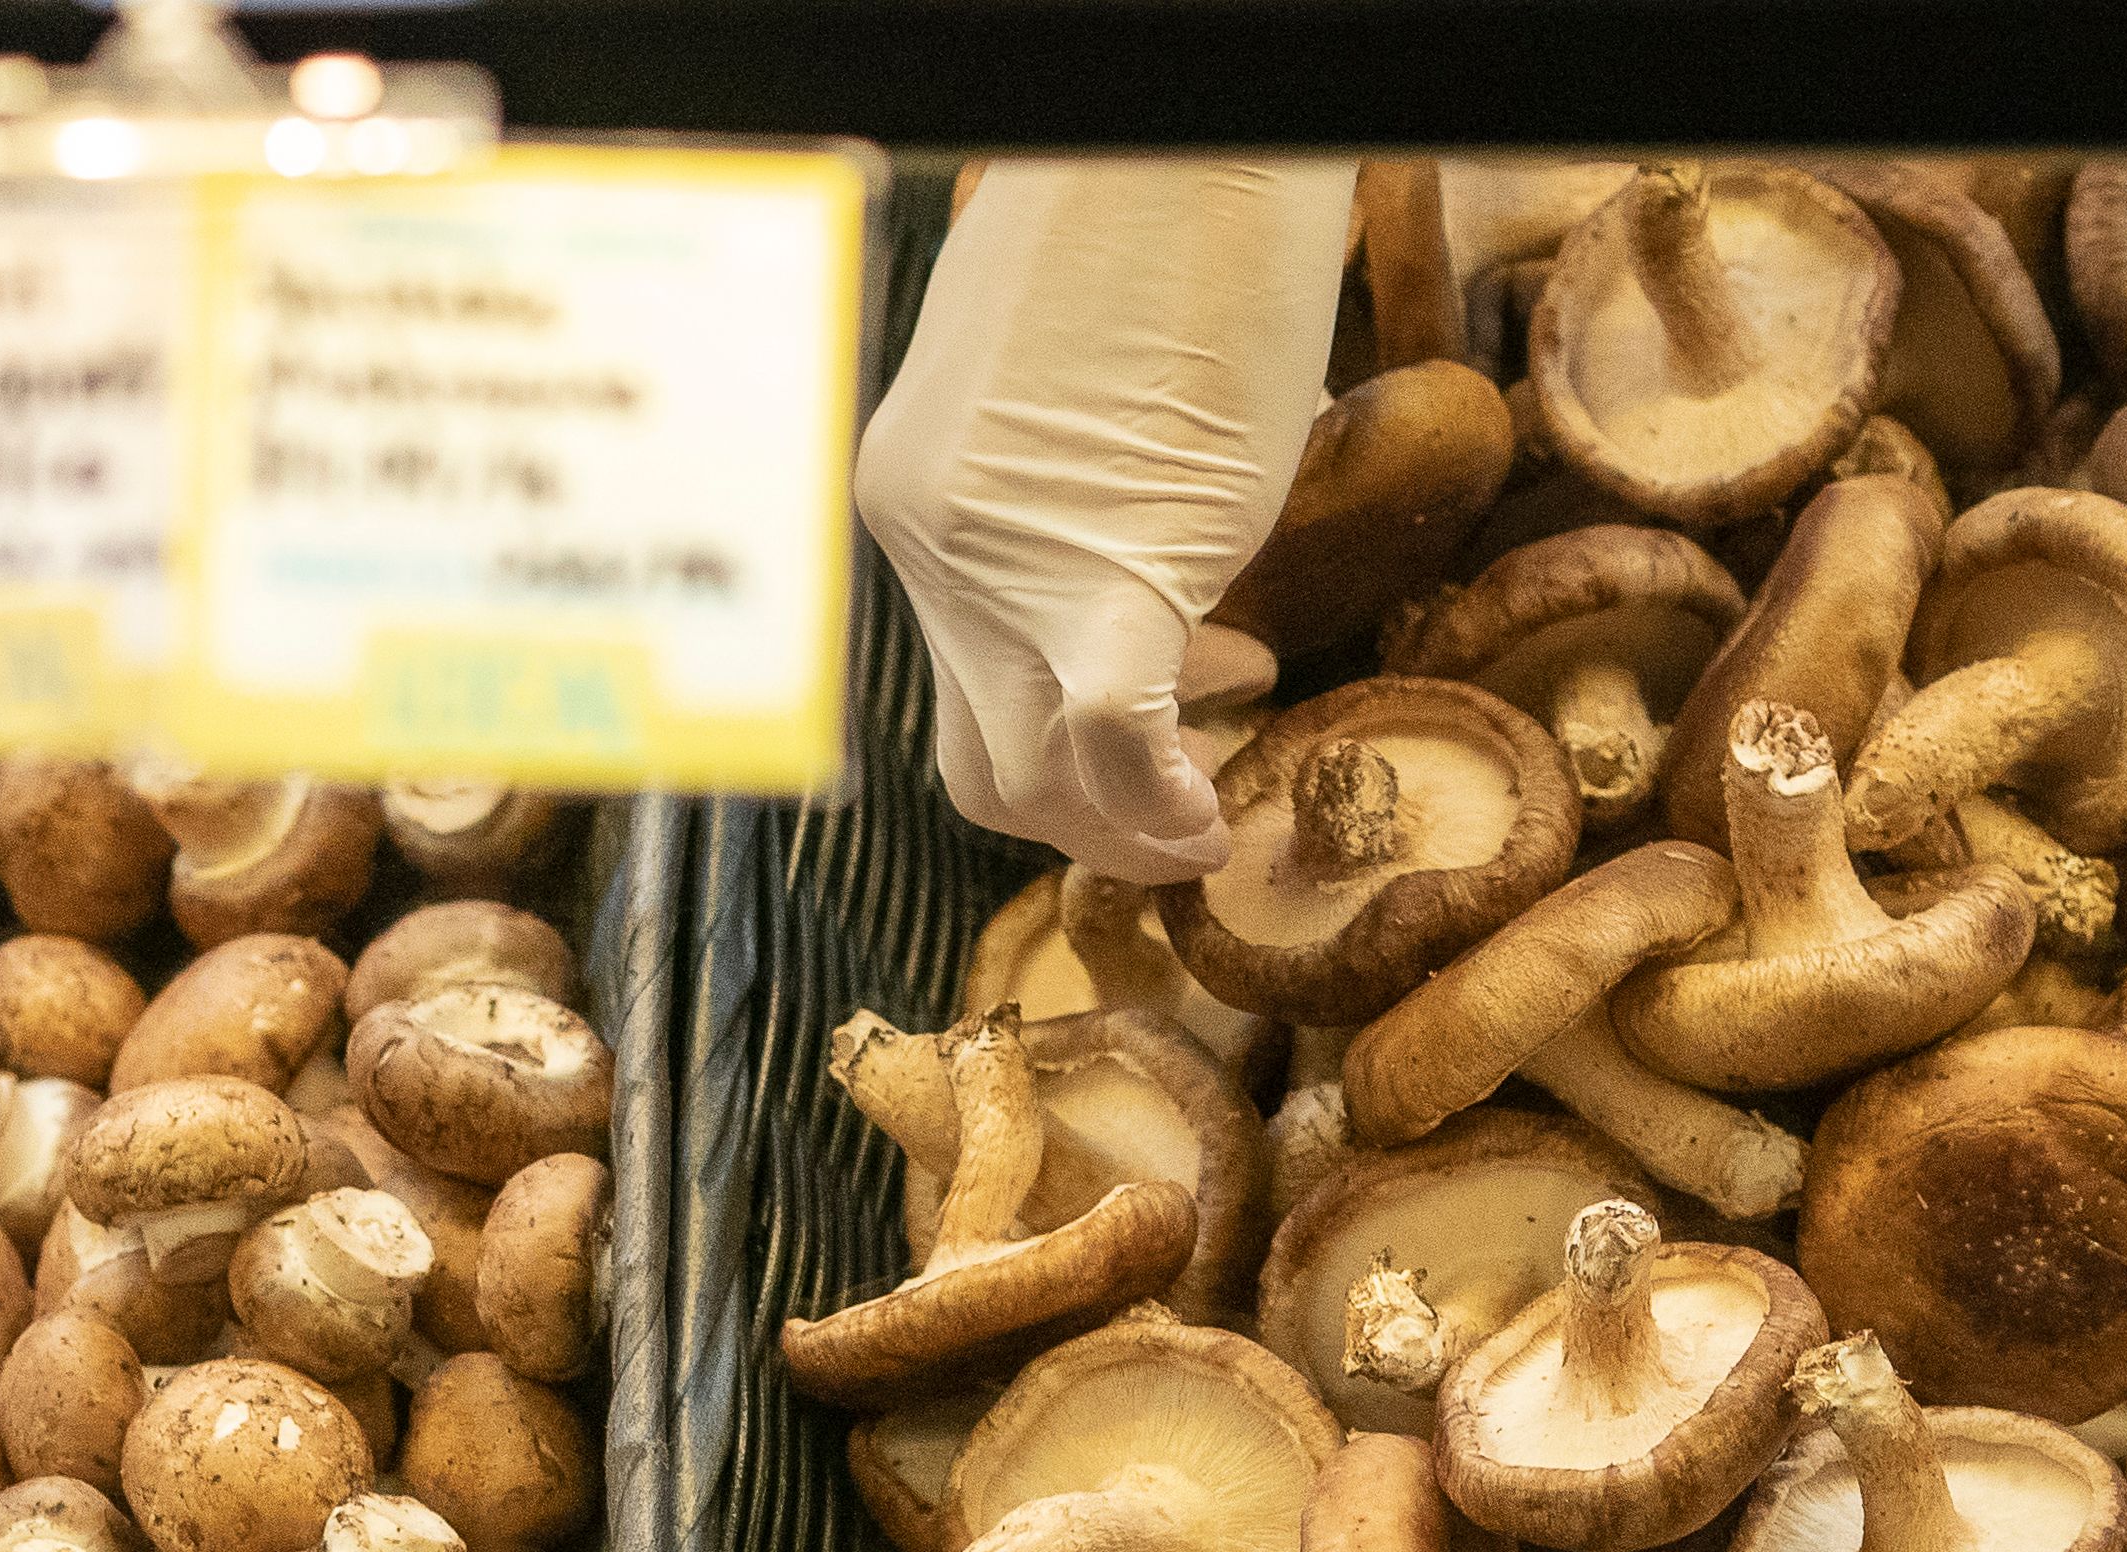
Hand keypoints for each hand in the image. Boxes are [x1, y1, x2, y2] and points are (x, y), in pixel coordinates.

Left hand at [855, 159, 1354, 883]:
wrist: (1188, 150)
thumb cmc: (1143, 229)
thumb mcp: (1052, 375)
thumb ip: (1056, 482)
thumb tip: (1126, 543)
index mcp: (911, 501)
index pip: (964, 678)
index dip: (1069, 727)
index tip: (1190, 683)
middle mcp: (931, 546)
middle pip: (980, 761)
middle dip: (1082, 818)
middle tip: (1177, 812)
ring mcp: (1006, 565)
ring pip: (1036, 772)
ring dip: (1126, 825)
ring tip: (1207, 816)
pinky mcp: (1113, 563)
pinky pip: (1113, 729)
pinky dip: (1159, 802)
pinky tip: (1214, 820)